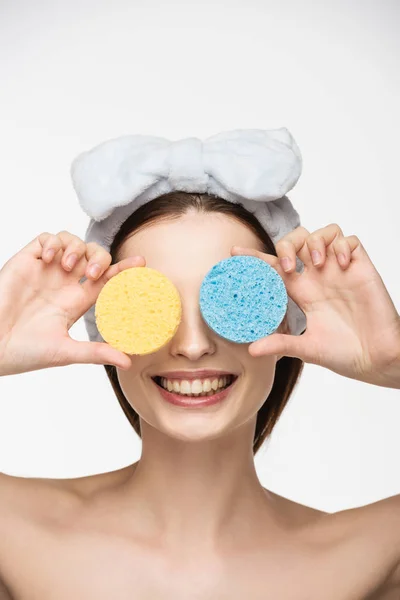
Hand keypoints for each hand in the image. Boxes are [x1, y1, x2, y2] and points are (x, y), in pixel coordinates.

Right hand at [0, 231, 145, 375]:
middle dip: (100, 258)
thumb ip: (96, 352)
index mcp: (76, 301)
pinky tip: (49, 259)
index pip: (107, 279)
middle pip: (94, 256)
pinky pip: (46, 238)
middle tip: (91, 275)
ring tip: (67, 266)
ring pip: (72, 242)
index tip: (141, 263)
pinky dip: (53, 243)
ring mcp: (46, 270)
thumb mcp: (65, 351)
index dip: (124, 270)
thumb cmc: (25, 352)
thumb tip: (128, 361)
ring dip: (76, 248)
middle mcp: (64, 283)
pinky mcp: (27, 261)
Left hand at [231, 224, 399, 387]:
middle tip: (290, 267)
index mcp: (303, 292)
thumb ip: (281, 344)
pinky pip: (350, 240)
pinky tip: (341, 264)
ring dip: (315, 241)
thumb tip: (252, 350)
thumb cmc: (344, 354)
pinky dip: (342, 245)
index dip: (255, 258)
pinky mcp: (361, 268)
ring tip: (316, 263)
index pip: (274, 266)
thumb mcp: (307, 348)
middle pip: (297, 241)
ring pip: (323, 233)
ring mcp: (339, 270)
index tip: (235, 252)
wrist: (376, 358)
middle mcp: (319, 277)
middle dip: (288, 244)